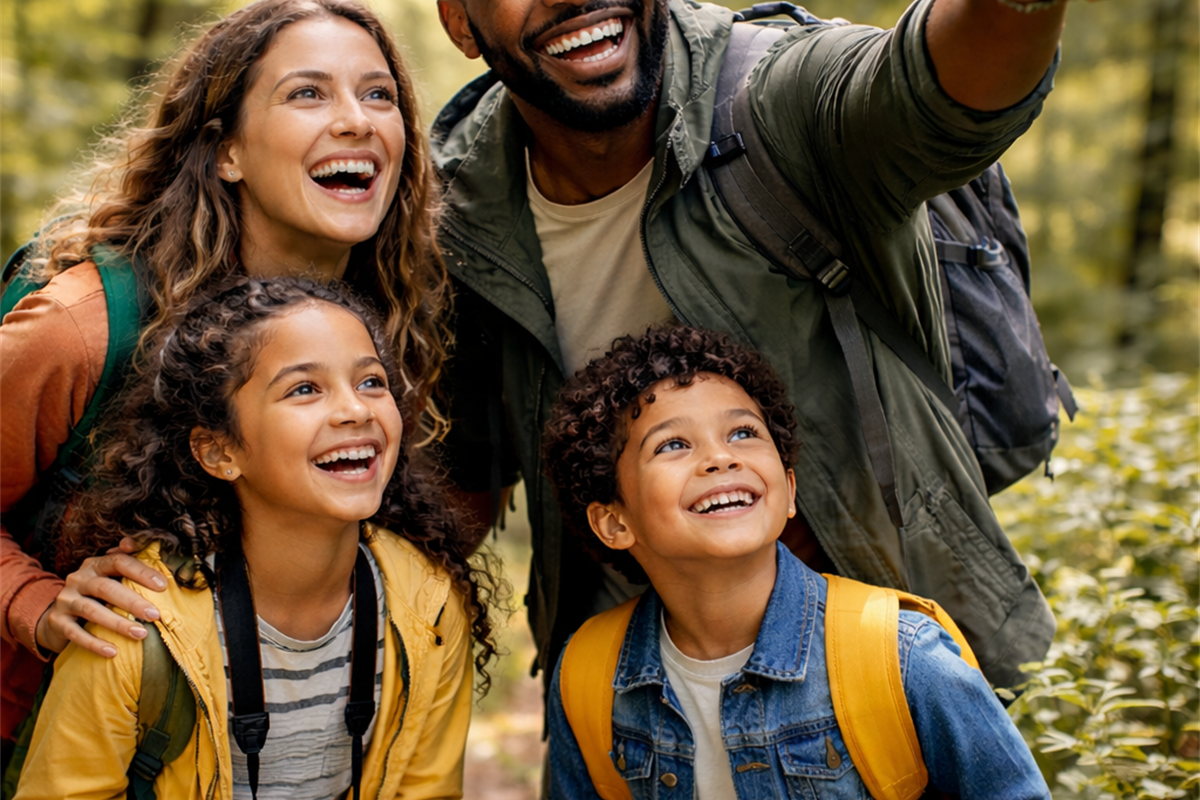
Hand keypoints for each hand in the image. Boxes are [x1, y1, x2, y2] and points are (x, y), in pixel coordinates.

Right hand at [34, 538, 167, 656]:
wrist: (56, 616)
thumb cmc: (94, 594)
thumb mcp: (107, 576)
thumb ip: (124, 561)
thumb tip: (135, 543)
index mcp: (95, 565)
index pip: (118, 562)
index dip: (141, 572)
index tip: (163, 586)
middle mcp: (78, 579)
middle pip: (106, 587)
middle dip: (132, 601)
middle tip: (155, 615)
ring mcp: (65, 600)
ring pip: (91, 610)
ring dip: (117, 623)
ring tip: (140, 634)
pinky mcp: (57, 622)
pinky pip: (76, 634)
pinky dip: (95, 643)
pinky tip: (113, 652)